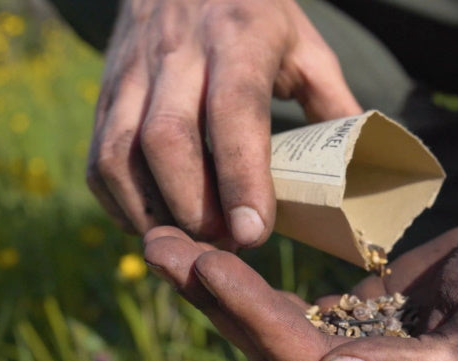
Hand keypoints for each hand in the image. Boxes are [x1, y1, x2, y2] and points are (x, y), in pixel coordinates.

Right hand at [86, 0, 360, 246]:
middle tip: (223, 241)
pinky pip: (99, 154)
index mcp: (239, 38)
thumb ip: (333, 105)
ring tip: (188, 237)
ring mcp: (132, 70)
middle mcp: (178, 52)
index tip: (252, 233)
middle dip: (192, 205)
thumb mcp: (304, 46)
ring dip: (151, 210)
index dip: (241, 177)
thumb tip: (359, 173)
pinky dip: (120, 200)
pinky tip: (152, 219)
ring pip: (121, 151)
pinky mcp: (106, 90)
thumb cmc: (254, 15)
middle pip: (167, 139)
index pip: (235, 110)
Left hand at [143, 220, 457, 360]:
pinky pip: (279, 315)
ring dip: (213, 291)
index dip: (254, 318)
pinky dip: (240, 287)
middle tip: (159, 245)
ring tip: (163, 245)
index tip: (206, 264)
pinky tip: (202, 259)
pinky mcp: (340, 338)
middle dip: (215, 298)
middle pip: (271, 352)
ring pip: (265, 335)